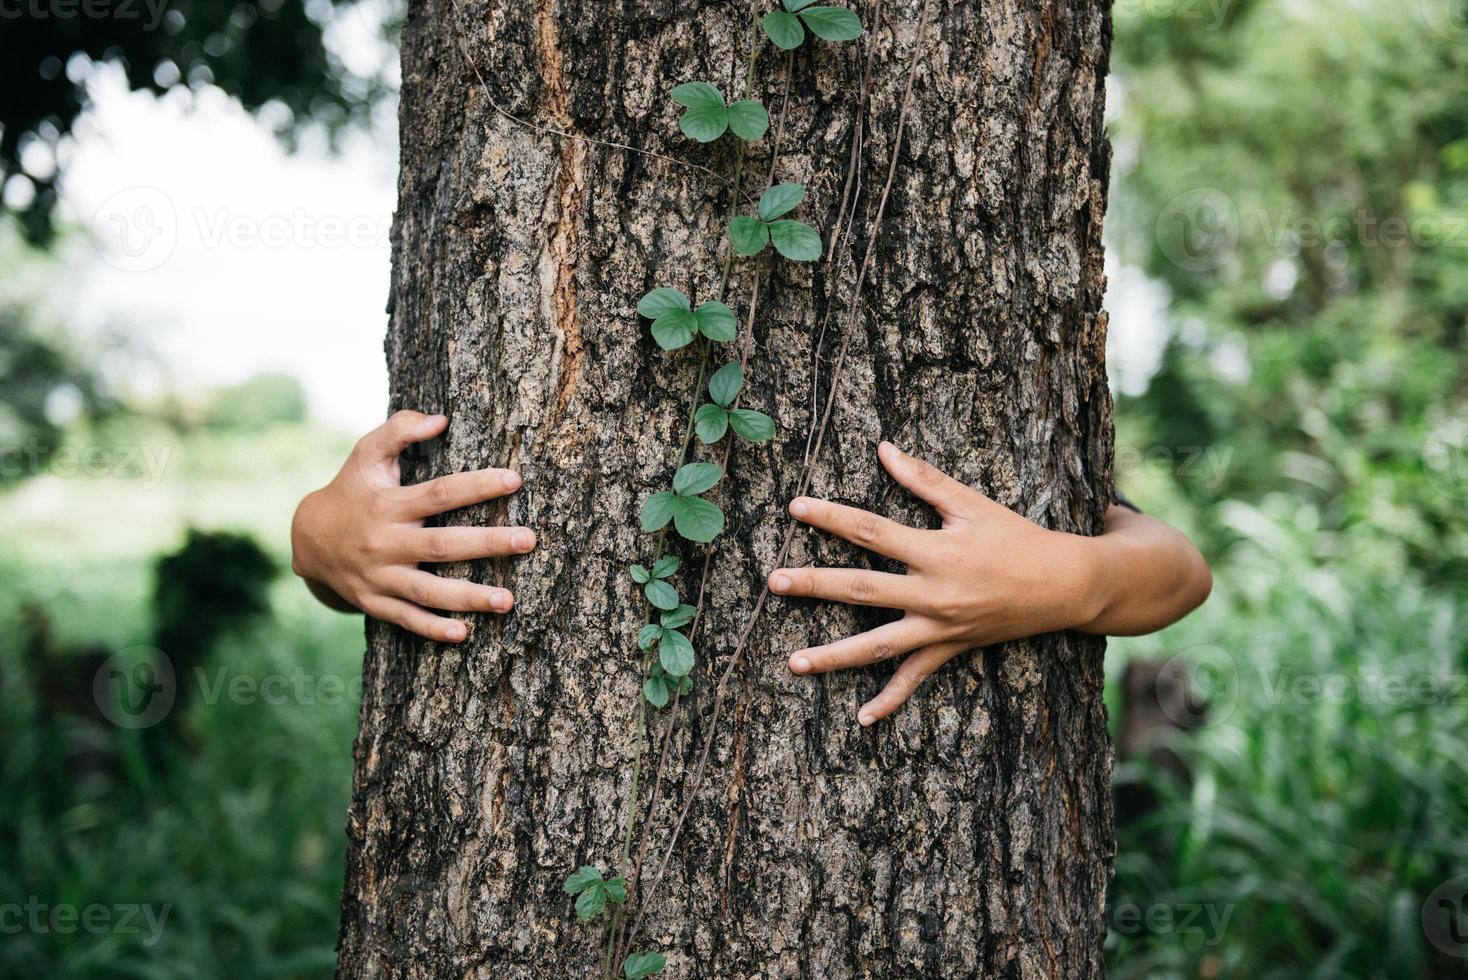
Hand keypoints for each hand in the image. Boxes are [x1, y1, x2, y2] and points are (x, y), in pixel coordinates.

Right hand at [290, 410, 536, 641]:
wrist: (307, 539)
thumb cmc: (351, 489)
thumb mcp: (366, 454)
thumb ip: (399, 430)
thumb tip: (440, 419)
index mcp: (389, 504)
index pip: (439, 493)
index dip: (477, 485)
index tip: (515, 479)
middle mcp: (385, 542)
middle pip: (442, 545)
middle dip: (487, 543)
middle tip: (528, 540)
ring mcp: (380, 577)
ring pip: (429, 591)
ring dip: (469, 597)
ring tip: (509, 600)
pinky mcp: (375, 603)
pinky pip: (407, 620)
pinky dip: (433, 629)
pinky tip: (465, 633)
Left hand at [768, 442, 1101, 725]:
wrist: (1063, 585)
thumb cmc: (1015, 537)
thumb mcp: (971, 504)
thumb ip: (923, 478)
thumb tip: (883, 447)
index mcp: (935, 552)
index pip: (871, 531)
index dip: (831, 517)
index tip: (795, 508)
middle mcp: (932, 593)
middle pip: (862, 590)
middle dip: (815, 586)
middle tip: (774, 583)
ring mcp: (939, 627)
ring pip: (877, 645)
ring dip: (834, 656)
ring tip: (793, 663)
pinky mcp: (950, 649)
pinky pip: (915, 679)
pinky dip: (890, 700)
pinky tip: (861, 718)